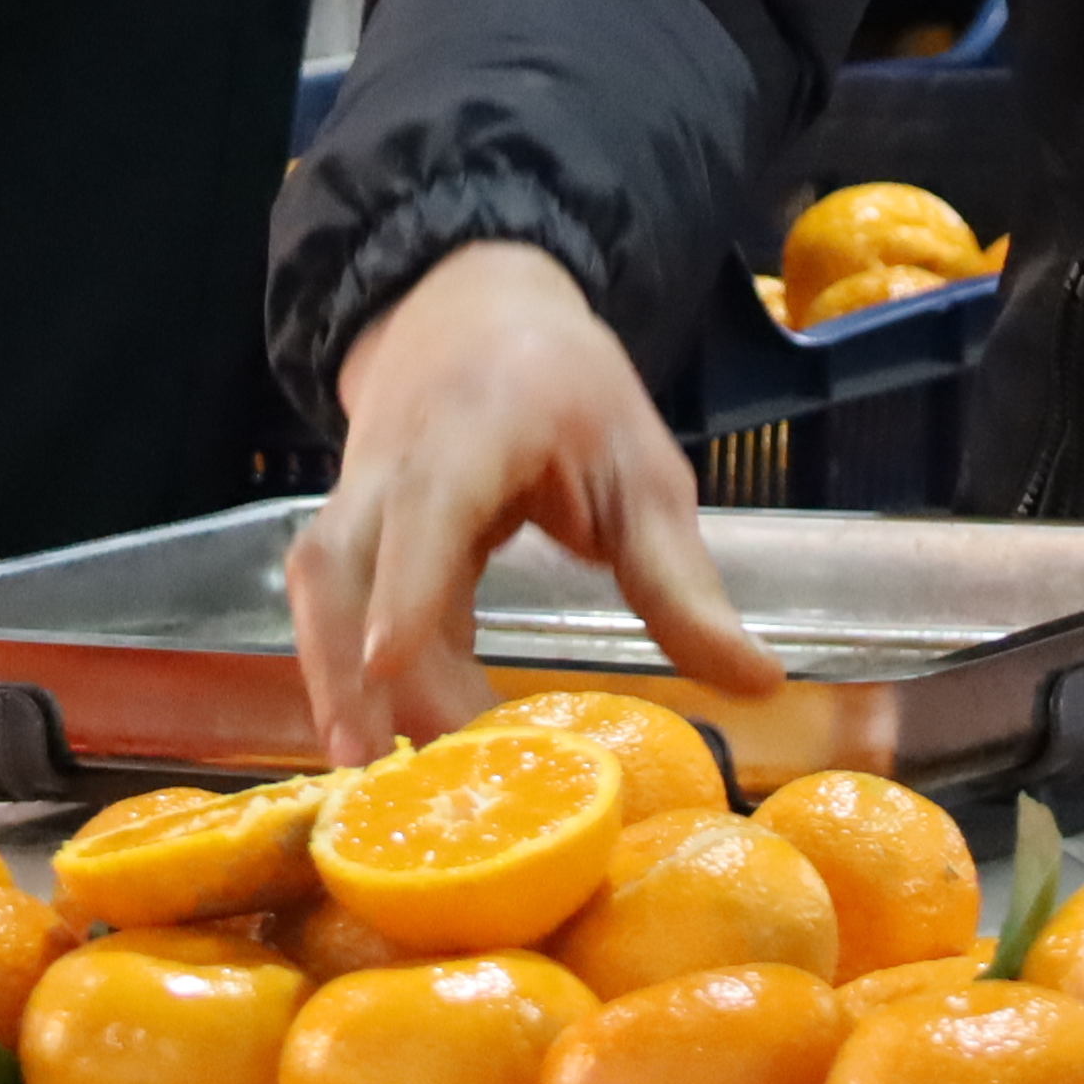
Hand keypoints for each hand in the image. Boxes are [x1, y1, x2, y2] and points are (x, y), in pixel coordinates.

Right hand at [288, 238, 790, 756]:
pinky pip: (334, 603)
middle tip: (391, 767)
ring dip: (335, 679)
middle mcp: (396, 459)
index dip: (405, 582)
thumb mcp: (645, 476)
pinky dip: (350, 671)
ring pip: (324, 588)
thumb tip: (760, 682)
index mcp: (476, 427)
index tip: (388, 660)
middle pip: (344, 561)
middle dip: (350, 664)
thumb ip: (685, 586)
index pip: (429, 502)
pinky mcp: (350, 531)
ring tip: (372, 771)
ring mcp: (358, 492)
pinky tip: (391, 739)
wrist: (480, 312)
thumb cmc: (572, 396)